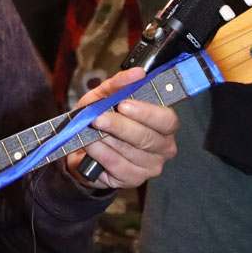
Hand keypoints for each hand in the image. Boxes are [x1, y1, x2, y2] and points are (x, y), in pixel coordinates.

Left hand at [65, 67, 179, 189]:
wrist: (84, 150)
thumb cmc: (101, 120)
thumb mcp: (105, 97)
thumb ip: (120, 84)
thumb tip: (137, 73)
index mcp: (164, 124)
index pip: (167, 119)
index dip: (147, 112)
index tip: (125, 104)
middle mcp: (163, 146)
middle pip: (148, 137)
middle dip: (121, 126)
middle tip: (99, 117)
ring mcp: (151, 166)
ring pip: (130, 151)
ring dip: (106, 138)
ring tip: (91, 129)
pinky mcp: (134, 179)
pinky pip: (117, 165)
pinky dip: (100, 153)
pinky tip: (90, 145)